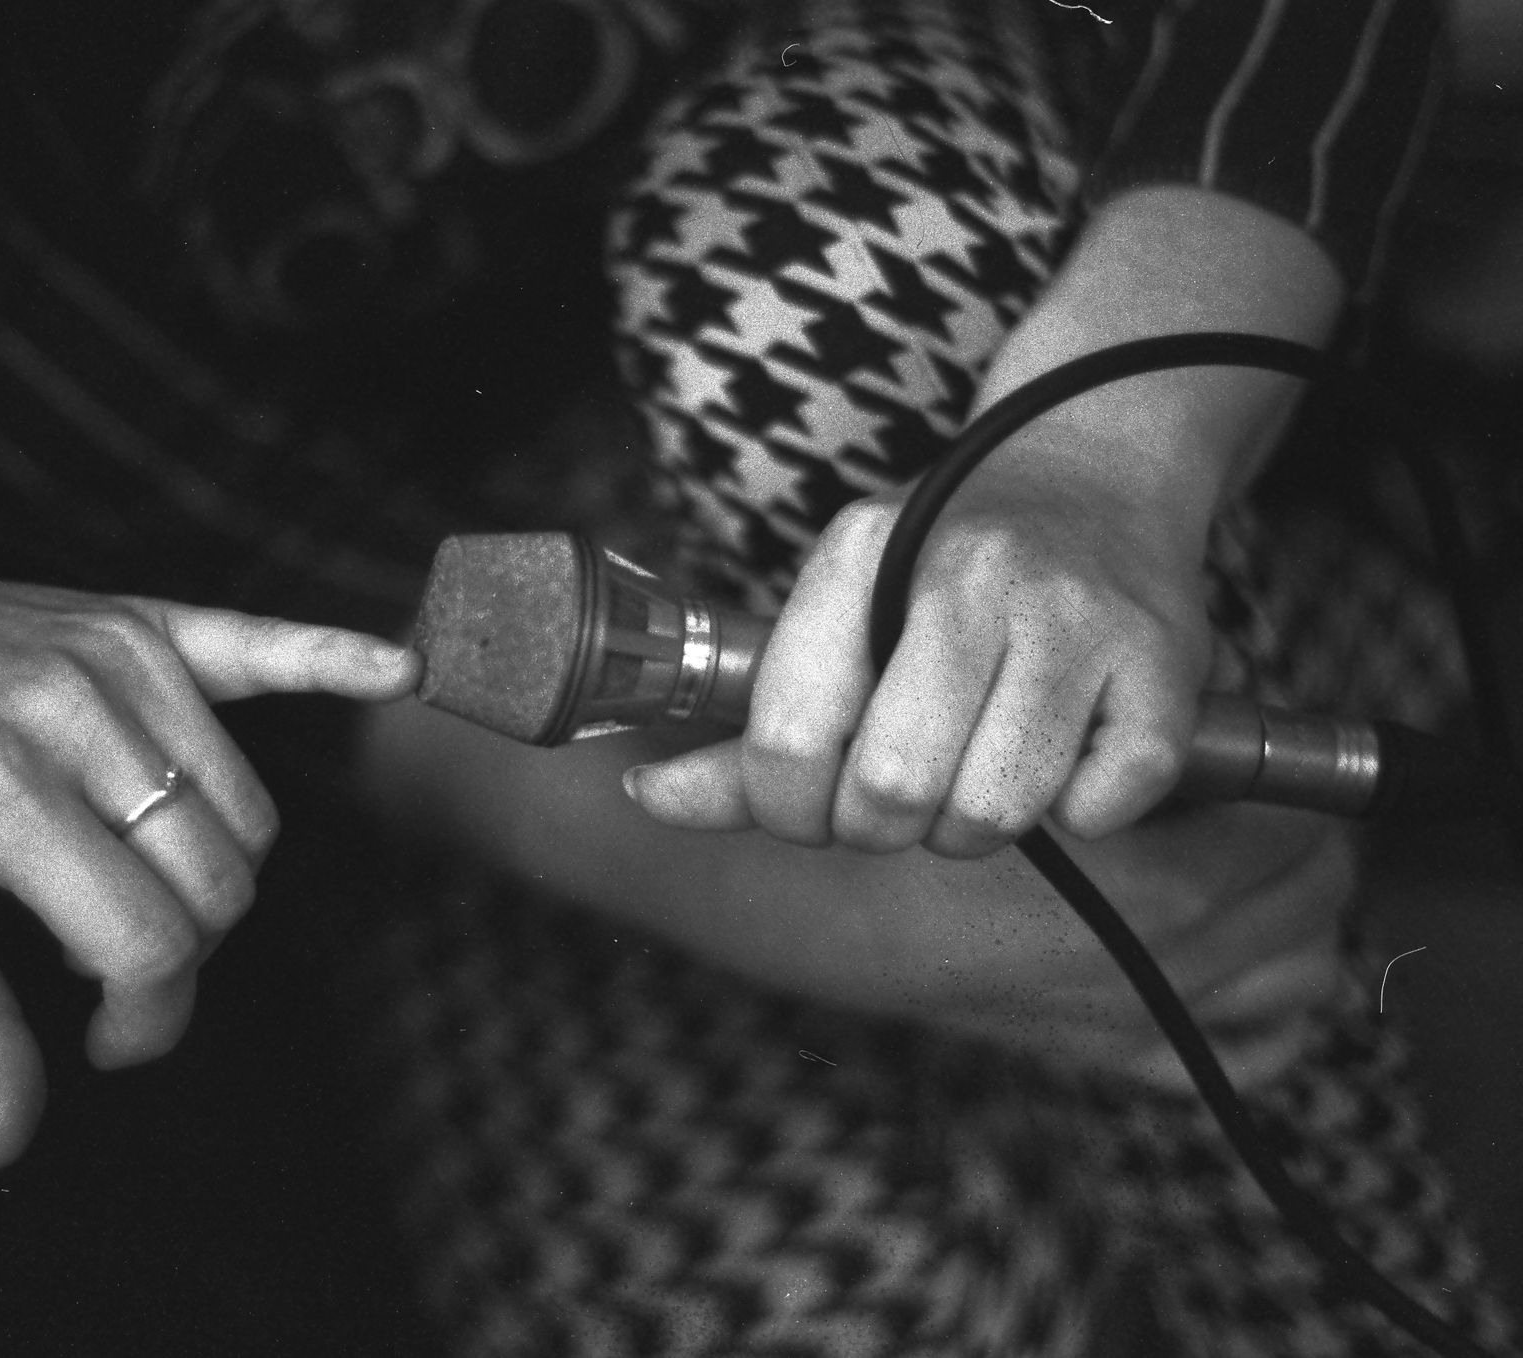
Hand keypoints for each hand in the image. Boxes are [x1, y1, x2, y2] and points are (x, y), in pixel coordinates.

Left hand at [0, 577, 419, 1165]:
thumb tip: (5, 1144)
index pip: (146, 939)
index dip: (145, 1018)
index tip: (103, 1041)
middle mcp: (70, 712)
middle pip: (218, 884)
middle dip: (179, 955)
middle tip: (101, 963)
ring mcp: (119, 657)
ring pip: (250, 818)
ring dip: (213, 877)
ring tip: (125, 880)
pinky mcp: (151, 621)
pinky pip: (268, 648)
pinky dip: (338, 660)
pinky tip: (402, 669)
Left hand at [626, 462, 1214, 856]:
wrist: (1098, 480)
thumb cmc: (941, 577)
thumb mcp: (835, 620)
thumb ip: (748, 728)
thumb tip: (646, 797)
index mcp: (861, 555)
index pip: (786, 739)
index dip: (789, 810)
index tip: (811, 804)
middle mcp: (970, 573)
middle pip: (889, 789)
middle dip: (881, 828)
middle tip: (900, 797)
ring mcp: (1076, 615)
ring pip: (993, 812)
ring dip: (975, 827)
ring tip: (982, 769)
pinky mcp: (1165, 664)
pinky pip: (1099, 811)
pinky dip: (1080, 812)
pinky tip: (1071, 750)